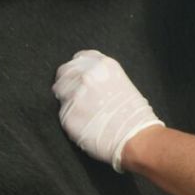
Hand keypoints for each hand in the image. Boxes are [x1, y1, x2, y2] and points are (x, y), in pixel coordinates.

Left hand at [52, 50, 163, 171]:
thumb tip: (87, 80)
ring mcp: (75, 94)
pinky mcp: (67, 114)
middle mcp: (86, 76)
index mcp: (103, 65)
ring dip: (67, 98)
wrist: (136, 136)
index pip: (80, 57)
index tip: (79, 74)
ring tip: (81, 109)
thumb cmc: (134, 114)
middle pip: (65, 71)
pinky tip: (83, 121)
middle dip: (69, 81)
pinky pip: (61, 111)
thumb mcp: (122, 82)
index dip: (79, 68)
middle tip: (77, 94)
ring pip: (59, 91)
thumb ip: (102, 77)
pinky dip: (70, 116)